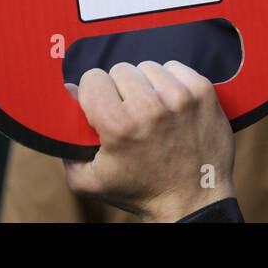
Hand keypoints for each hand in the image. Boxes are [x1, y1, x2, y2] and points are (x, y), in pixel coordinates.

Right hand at [65, 61, 234, 220]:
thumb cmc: (139, 191)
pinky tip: (171, 105)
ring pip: (148, 67)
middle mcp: (150, 107)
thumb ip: (66, 141)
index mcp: (119, 125)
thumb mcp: (88, 180)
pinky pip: (176, 67)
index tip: (102, 109)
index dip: (94, 94)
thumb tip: (65, 95)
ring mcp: (180, 97)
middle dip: (120, 90)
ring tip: (151, 111)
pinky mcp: (203, 92)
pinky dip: (171, 81)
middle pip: (120, 69)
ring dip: (146, 85)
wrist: (192, 201)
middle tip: (129, 115)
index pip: (93, 78)